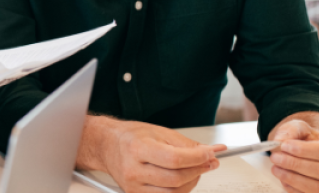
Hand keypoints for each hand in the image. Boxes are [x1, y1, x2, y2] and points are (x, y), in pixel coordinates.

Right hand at [80, 116, 222, 192]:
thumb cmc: (131, 137)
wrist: (107, 146)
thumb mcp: (159, 132)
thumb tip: (211, 152)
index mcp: (138, 148)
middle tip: (208, 162)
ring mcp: (133, 185)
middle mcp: (133, 169)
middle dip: (198, 170)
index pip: (175, 159)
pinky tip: (182, 180)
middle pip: (175, 178)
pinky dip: (179, 190)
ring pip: (173, 192)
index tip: (210, 154)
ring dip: (191, 182)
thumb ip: (187, 144)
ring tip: (195, 170)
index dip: (198, 158)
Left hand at [269, 119, 318, 192]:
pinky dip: (294, 189)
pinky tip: (284, 179)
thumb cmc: (309, 141)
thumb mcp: (301, 128)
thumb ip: (292, 131)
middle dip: (296, 165)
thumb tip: (280, 141)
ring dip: (293, 179)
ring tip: (277, 168)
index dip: (305, 150)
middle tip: (276, 158)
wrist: (310, 153)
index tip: (285, 146)